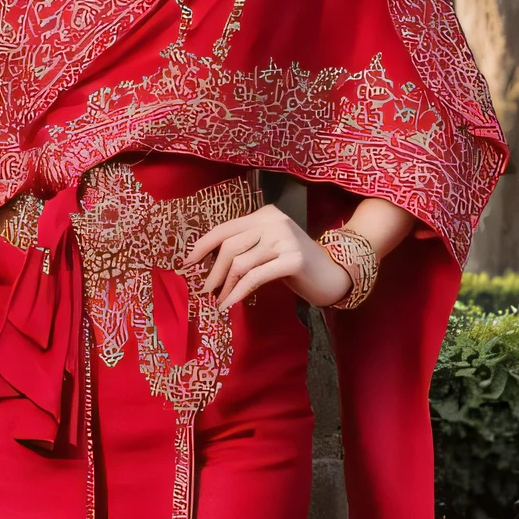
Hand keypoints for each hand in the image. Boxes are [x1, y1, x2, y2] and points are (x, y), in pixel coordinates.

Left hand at [186, 205, 352, 310]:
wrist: (333, 275)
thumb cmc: (295, 264)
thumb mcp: (267, 250)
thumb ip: (244, 249)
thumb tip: (206, 265)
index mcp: (265, 215)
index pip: (224, 229)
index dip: (201, 247)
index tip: (185, 264)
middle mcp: (274, 222)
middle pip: (229, 246)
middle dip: (212, 271)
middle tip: (204, 291)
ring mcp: (285, 239)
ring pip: (240, 263)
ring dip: (225, 286)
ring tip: (218, 301)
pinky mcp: (293, 260)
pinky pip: (255, 277)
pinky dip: (238, 292)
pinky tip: (230, 304)